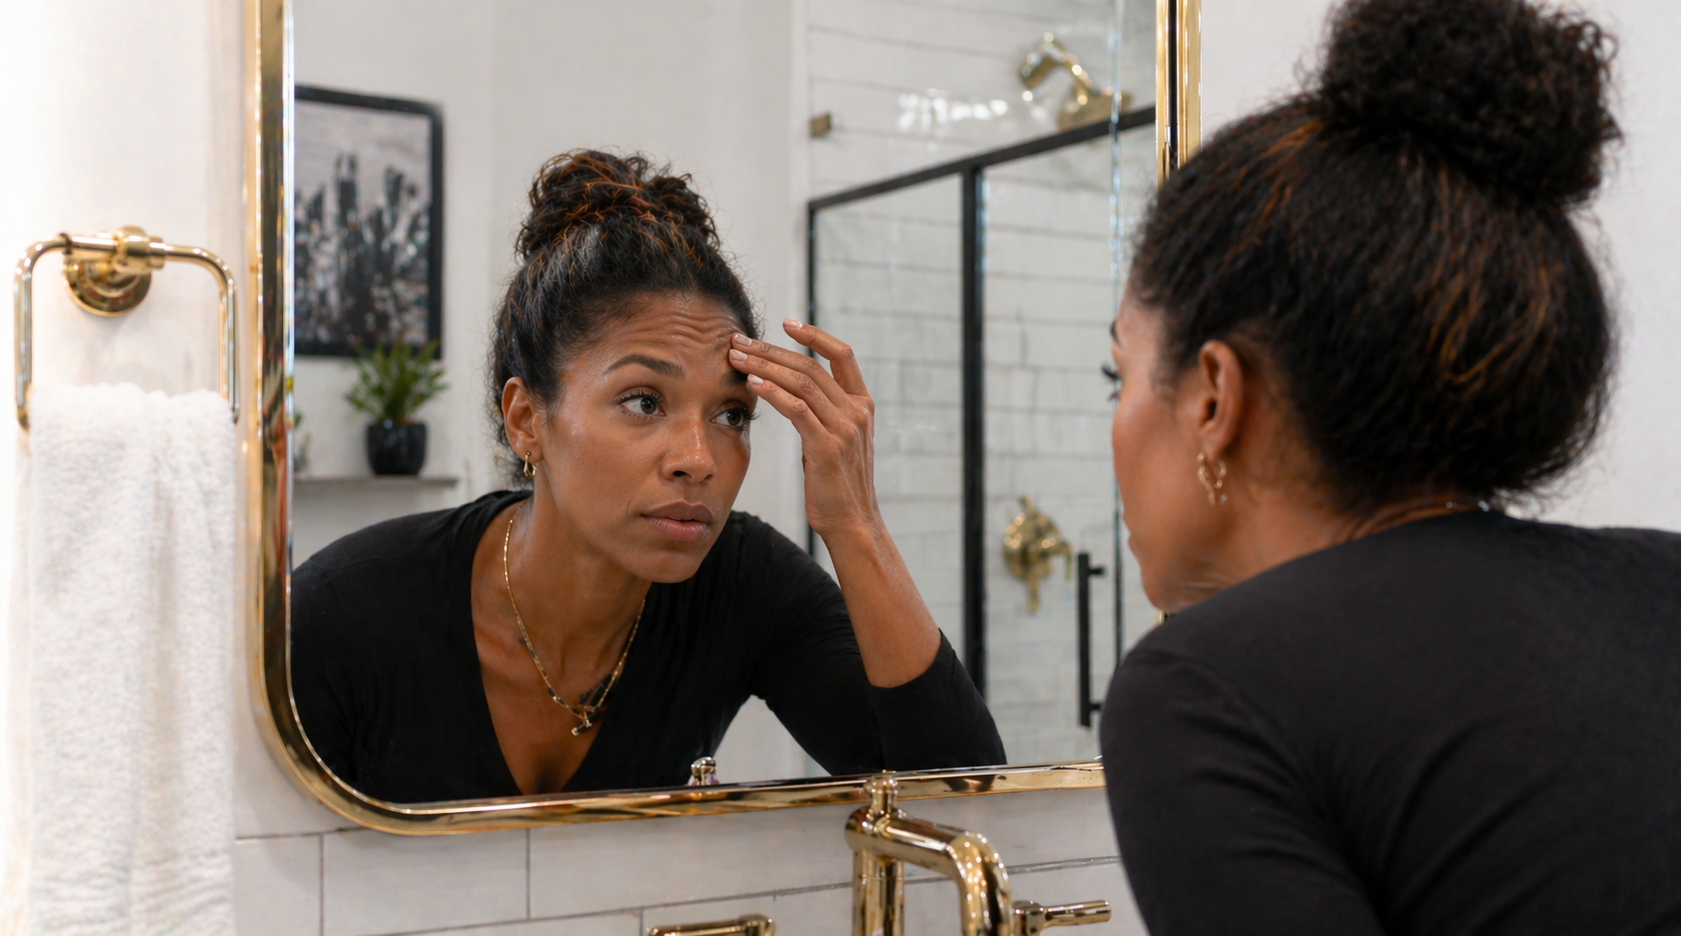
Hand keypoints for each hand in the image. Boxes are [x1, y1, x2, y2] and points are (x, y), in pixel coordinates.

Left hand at [728, 319, 878, 537]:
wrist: (853, 523)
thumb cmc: (838, 485)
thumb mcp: (838, 441)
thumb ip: (825, 413)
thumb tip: (793, 392)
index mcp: (863, 405)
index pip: (842, 355)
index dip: (815, 336)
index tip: (787, 323)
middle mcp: (857, 411)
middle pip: (811, 366)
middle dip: (772, 350)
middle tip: (740, 341)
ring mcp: (845, 428)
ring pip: (802, 383)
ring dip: (765, 366)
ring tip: (737, 359)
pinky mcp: (827, 447)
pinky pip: (798, 410)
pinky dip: (774, 393)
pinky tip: (753, 384)